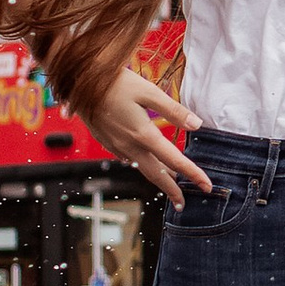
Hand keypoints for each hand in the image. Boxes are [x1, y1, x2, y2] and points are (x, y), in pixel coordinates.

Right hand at [94, 67, 209, 201]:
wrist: (78, 82)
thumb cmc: (114, 82)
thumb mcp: (148, 92)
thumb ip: (173, 110)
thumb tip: (197, 125)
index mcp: (143, 134)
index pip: (174, 160)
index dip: (193, 174)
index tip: (207, 186)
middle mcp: (129, 145)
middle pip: (155, 175)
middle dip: (171, 190)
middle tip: (182, 204)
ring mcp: (115, 145)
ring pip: (141, 168)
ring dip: (157, 178)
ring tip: (170, 183)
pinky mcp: (106, 142)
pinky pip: (128, 159)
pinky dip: (141, 165)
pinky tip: (145, 161)